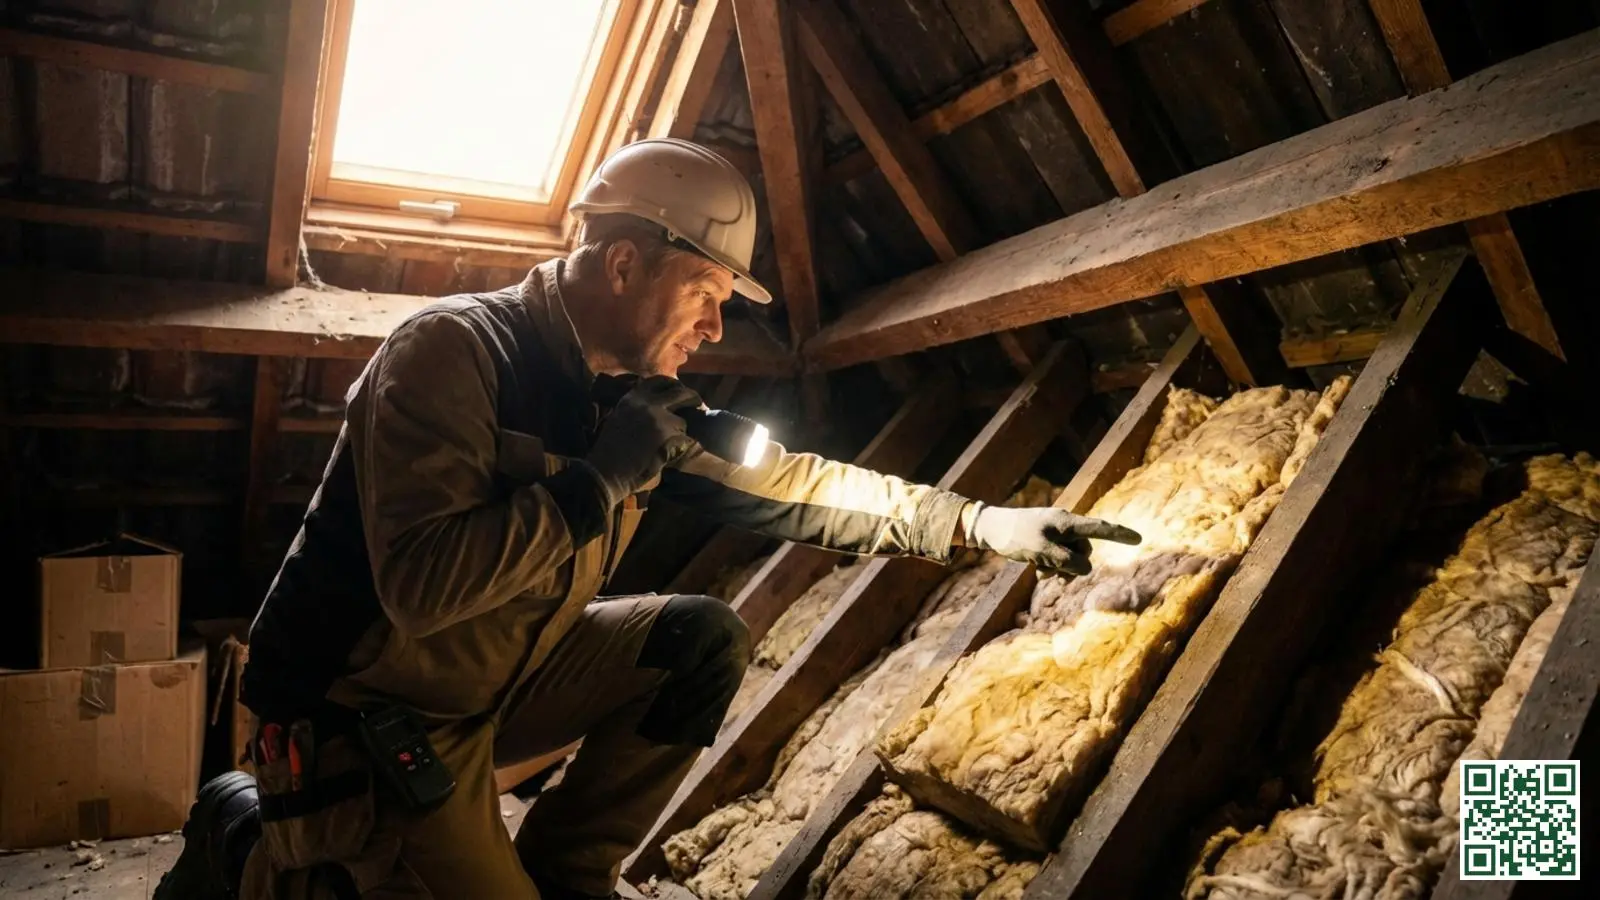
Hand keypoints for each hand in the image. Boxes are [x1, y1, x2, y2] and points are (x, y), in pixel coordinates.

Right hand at [587, 375, 702, 508]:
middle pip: (680, 393)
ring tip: (664, 446)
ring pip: (682, 422)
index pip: (659, 381)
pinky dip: (680, 449)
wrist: (607, 471)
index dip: (673, 385)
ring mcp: (661, 420)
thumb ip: (638, 407)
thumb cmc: (609, 450)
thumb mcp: (620, 417)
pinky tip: (667, 457)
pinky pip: (684, 441)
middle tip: (697, 404)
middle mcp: (648, 404)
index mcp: (633, 397)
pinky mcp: (670, 438)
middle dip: (692, 398)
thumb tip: (657, 404)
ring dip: (678, 433)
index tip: (679, 389)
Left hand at [968, 505, 1141, 575]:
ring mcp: (1056, 534)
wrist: (991, 529)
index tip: (1138, 538)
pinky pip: (1060, 558)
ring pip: (1072, 558)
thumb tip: (1086, 568)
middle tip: (1049, 569)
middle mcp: (1065, 526)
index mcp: (1067, 522)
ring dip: (1060, 569)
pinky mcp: (1048, 542)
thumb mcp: (1042, 551)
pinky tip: (1037, 568)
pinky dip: (1052, 566)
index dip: (1120, 535)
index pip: (1099, 528)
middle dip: (1072, 565)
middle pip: (1085, 551)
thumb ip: (1067, 561)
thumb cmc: (1015, 536)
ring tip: (1040, 570)